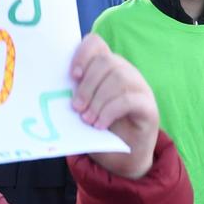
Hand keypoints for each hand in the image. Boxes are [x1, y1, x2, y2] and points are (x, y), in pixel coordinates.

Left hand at [71, 34, 158, 179]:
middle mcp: (126, 73)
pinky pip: (129, 99)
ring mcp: (141, 88)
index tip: (72, 76)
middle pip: (106, 61)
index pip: (96, 43)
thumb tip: (54, 91)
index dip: (82, 54)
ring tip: (87, 120)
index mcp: (107, 68)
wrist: (124, 160)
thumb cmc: (100, 132)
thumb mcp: (83, 110)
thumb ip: (75, 96)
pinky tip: (100, 125)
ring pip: (118, 78)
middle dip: (87, 85)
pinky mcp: (149, 107)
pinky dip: (110, 112)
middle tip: (76, 108)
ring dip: (98, 100)